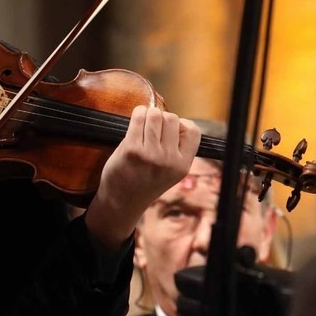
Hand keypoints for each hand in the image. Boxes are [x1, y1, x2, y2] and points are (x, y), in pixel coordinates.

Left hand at [84, 106, 200, 249]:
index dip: (181, 125)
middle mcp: (169, 160)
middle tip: (152, 128)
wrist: (122, 202)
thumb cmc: (145, 182)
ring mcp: (150, 155)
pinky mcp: (131, 149)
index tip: (169, 130)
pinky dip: (138, 113)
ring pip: (156, 115)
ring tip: (143, 123)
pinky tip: (136, 119)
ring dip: (149, 114)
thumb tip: (175, 119)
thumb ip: (177, 150)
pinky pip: (138, 118)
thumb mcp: (171, 172)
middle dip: (162, 118)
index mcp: (182, 165)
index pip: (193, 131)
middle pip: (172, 119)